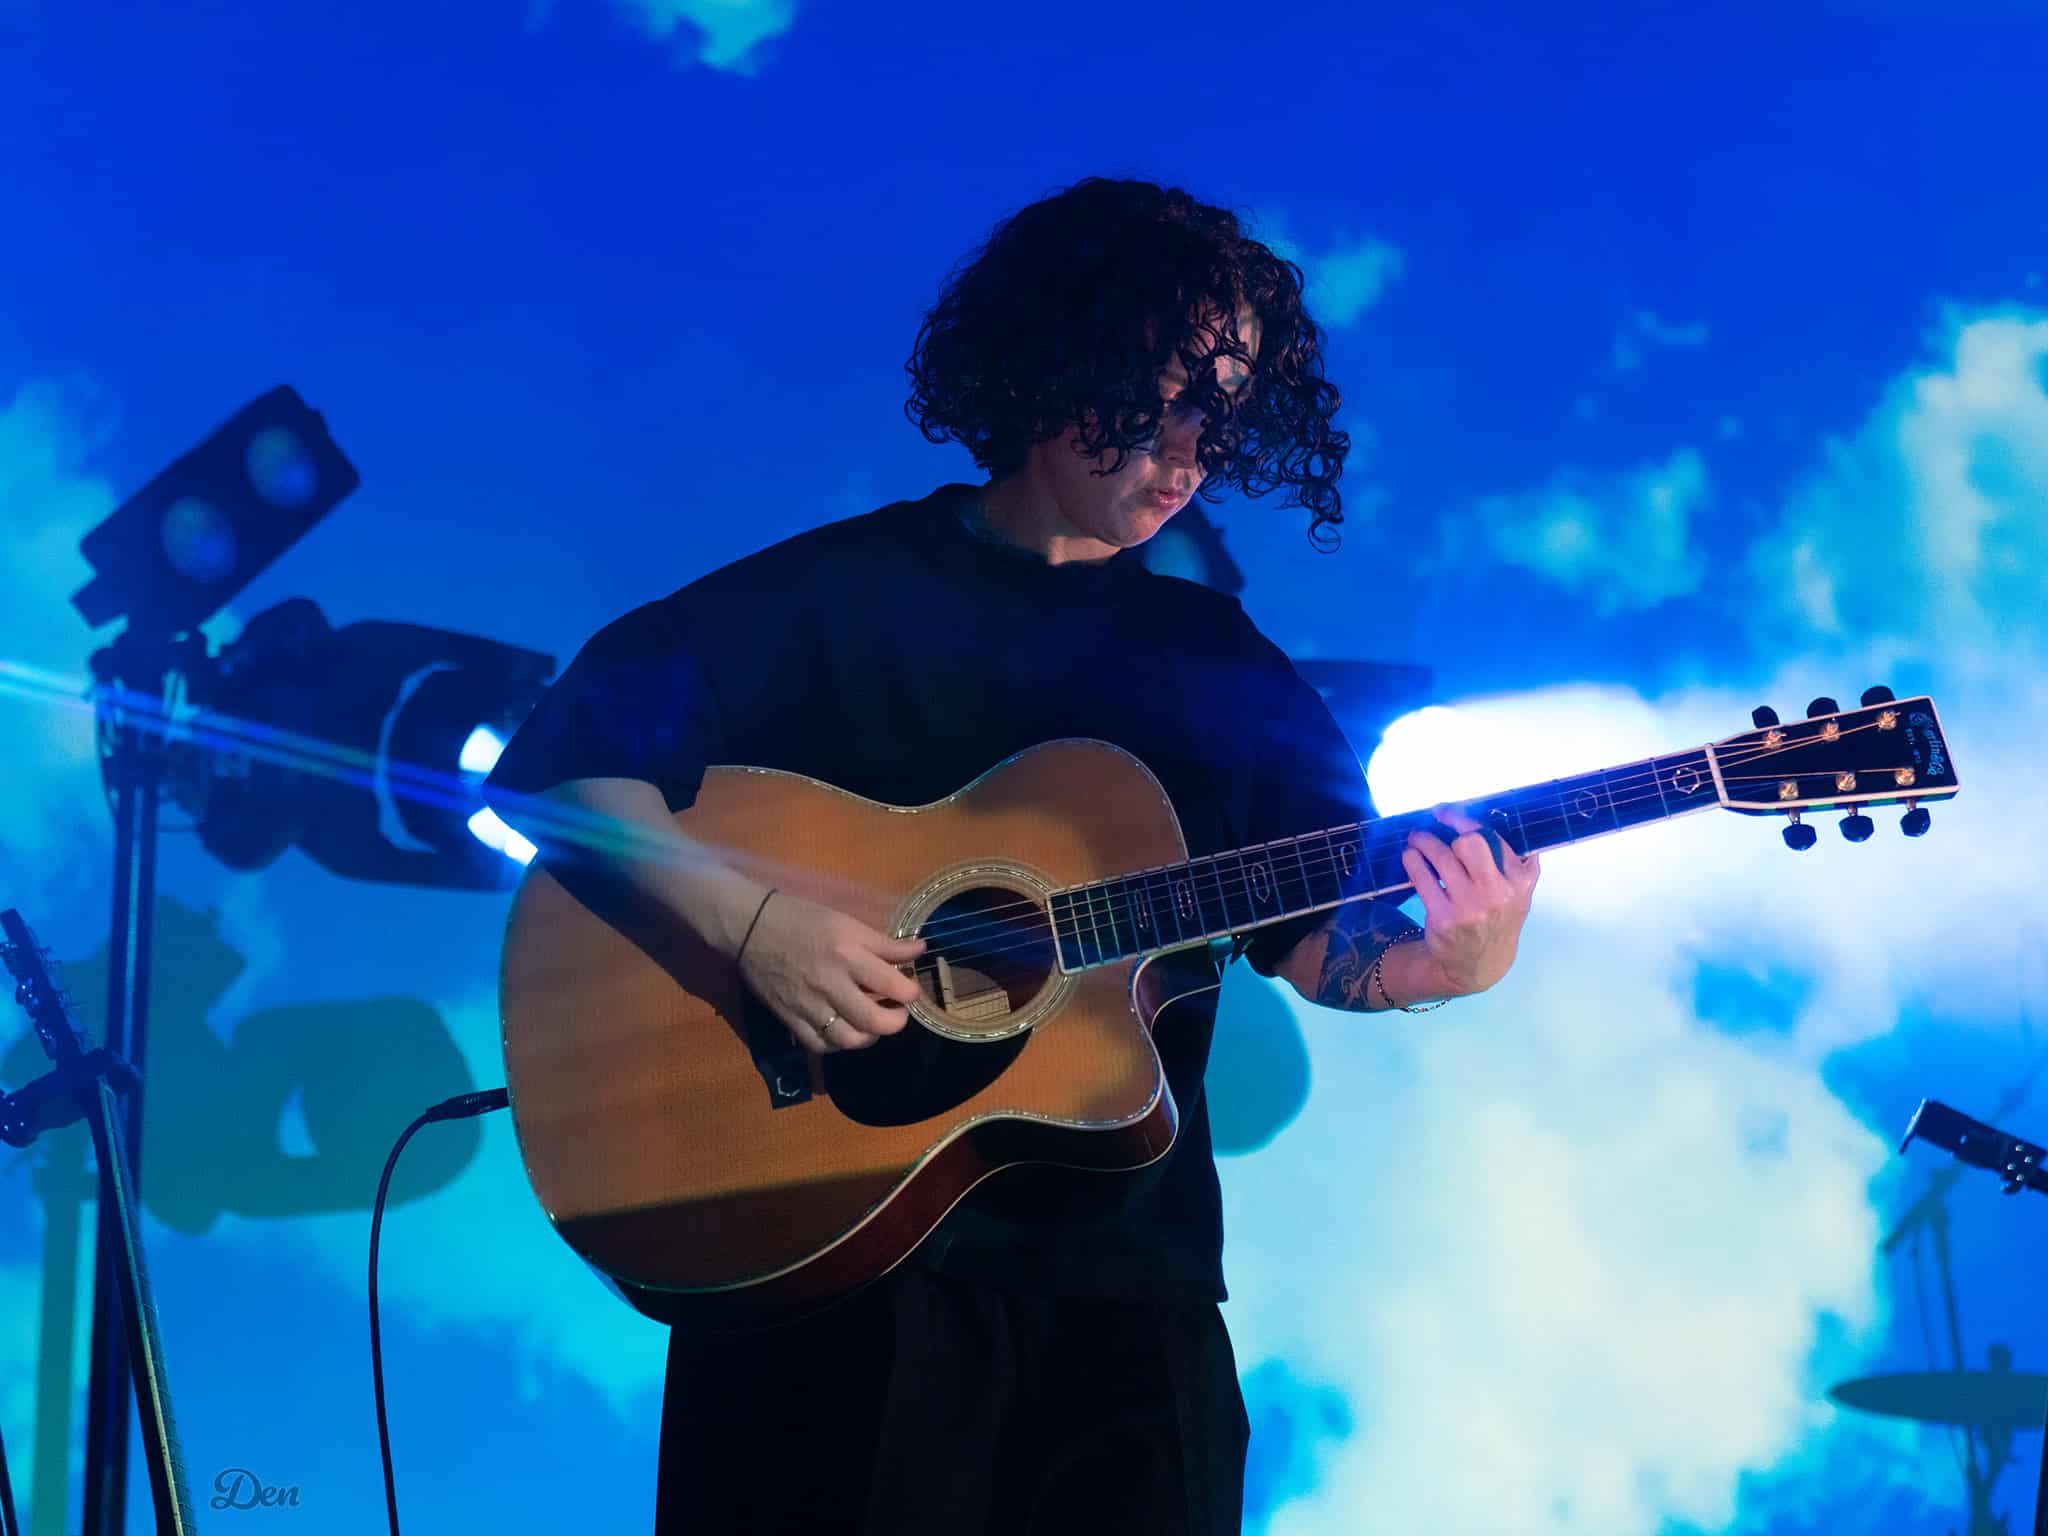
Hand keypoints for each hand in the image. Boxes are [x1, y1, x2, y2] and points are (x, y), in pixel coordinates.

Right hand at [734, 890, 926, 1052]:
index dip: (911, 993)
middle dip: (896, 1022)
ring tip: (872, 1024)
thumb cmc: (802, 919)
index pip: (893, 985)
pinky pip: (820, 1045)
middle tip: (897, 1012)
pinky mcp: (790, 1019)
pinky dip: (838, 1044)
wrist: (750, 927)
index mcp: (847, 954)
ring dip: (868, 1037)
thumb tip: (920, 949)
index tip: (911, 990)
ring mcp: (808, 1005)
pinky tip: (843, 1030)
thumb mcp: (846, 922)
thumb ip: (884, 943)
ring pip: (848, 1040)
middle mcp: (830, 984)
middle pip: (874, 1021)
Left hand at [1399, 806, 1539, 997]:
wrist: (1478, 965)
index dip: (1465, 820)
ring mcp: (1470, 907)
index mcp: (1519, 882)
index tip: (1447, 812)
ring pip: (1441, 857)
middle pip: (1469, 843)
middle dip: (1447, 828)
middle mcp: (1498, 893)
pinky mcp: (1444, 919)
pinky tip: (1410, 856)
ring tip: (1416, 838)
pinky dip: (1412, 861)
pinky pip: (1422, 878)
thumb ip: (1520, 863)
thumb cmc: (1497, 919)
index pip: (1492, 838)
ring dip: (1423, 841)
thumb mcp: (1520, 895)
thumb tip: (1513, 822)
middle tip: (1431, 823)